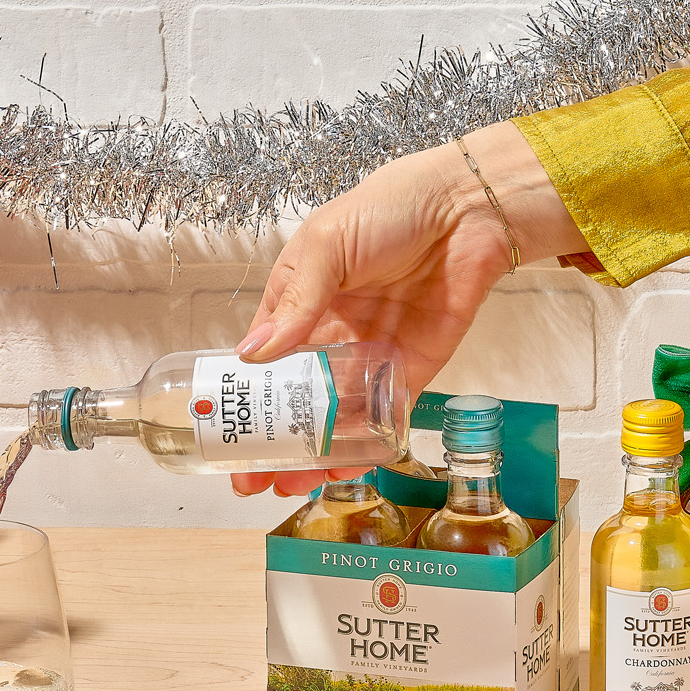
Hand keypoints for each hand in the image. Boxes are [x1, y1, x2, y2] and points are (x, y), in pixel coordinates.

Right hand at [231, 122, 583, 496]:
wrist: (466, 209)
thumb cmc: (389, 209)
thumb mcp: (326, 245)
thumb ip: (296, 302)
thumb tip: (254, 354)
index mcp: (299, 300)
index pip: (263, 358)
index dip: (243, 397)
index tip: (223, 432)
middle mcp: (331, 332)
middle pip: (295, 397)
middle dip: (274, 438)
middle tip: (252, 477)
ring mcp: (370, 355)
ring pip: (336, 415)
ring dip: (315, 450)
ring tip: (292, 482)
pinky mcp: (411, 370)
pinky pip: (384, 416)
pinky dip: (365, 443)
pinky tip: (343, 466)